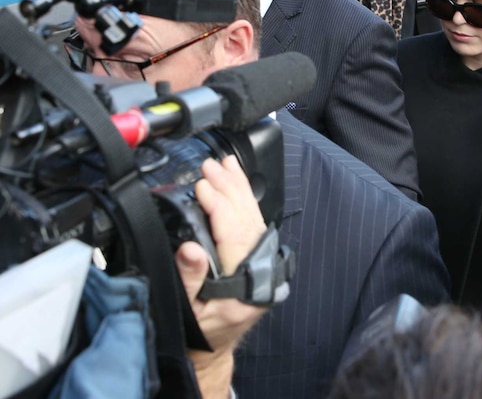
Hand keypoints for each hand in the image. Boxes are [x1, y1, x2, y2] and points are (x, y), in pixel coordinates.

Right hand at [176, 156, 267, 397]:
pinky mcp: (258, 258)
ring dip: (240, 188)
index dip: (218, 206)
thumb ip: (190, 278)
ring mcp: (262, 263)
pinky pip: (255, 223)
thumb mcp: (186, 310)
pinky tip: (237, 181)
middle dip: (229, 188)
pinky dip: (245, 199)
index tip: (202, 185)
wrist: (214, 350)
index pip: (233, 234)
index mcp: (243, 284)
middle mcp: (258, 271)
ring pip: (254, 217)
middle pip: (247, 220)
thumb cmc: (198, 333)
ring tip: (227, 164)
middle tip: (211, 166)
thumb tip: (189, 248)